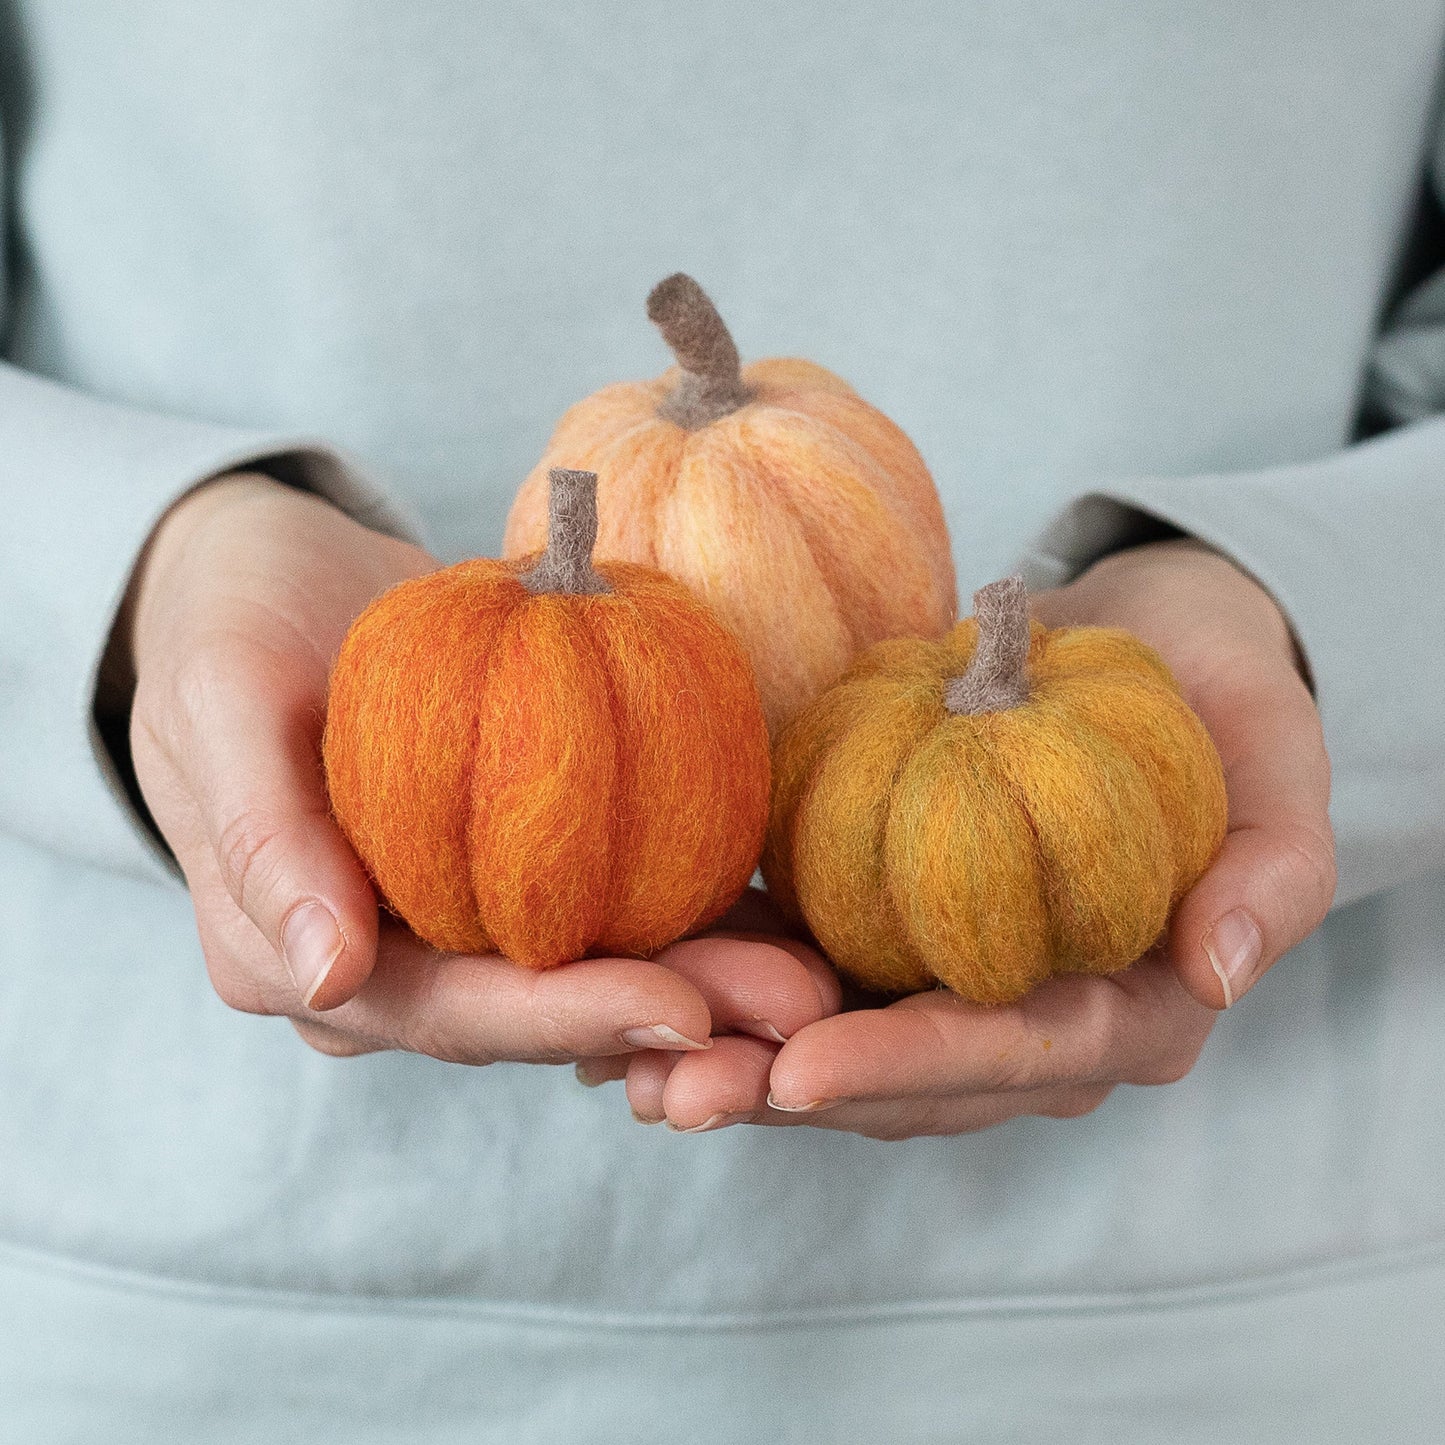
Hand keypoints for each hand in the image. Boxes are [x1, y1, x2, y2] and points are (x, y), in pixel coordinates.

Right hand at [126, 474, 829, 1062]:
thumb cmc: (232, 625)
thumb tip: (324, 978)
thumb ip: (262, 841)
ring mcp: (463, 927)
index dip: (563, 1016)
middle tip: (796, 1016)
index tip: (678, 1007)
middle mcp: (396, 968)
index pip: (449, 1010)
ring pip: (594, 972)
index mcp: (310, 959)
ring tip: (818, 986)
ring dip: (708, 983)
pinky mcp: (521, 875)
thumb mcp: (220, 704)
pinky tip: (786, 920)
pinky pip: (615, 905)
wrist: (275, 578)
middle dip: (671, 1020)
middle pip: (543, 1013)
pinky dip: (698, 916)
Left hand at [619, 539, 1336, 1136]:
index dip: (910, 1068)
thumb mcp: (1277, 768)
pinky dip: (721, 979)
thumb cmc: (1216, 700)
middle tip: (668, 1093)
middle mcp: (1025, 1019)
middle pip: (902, 1077)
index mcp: (1124, 1009)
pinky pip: (797, 963)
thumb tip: (1217, 972)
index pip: (1015, 1057)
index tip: (800, 1074)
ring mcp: (943, 979)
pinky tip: (632, 984)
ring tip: (619, 1065)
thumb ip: (1270, 876)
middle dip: (785, 1091)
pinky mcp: (879, 923)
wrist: (1140, 643)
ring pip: (832, 1039)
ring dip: (729, 1056)